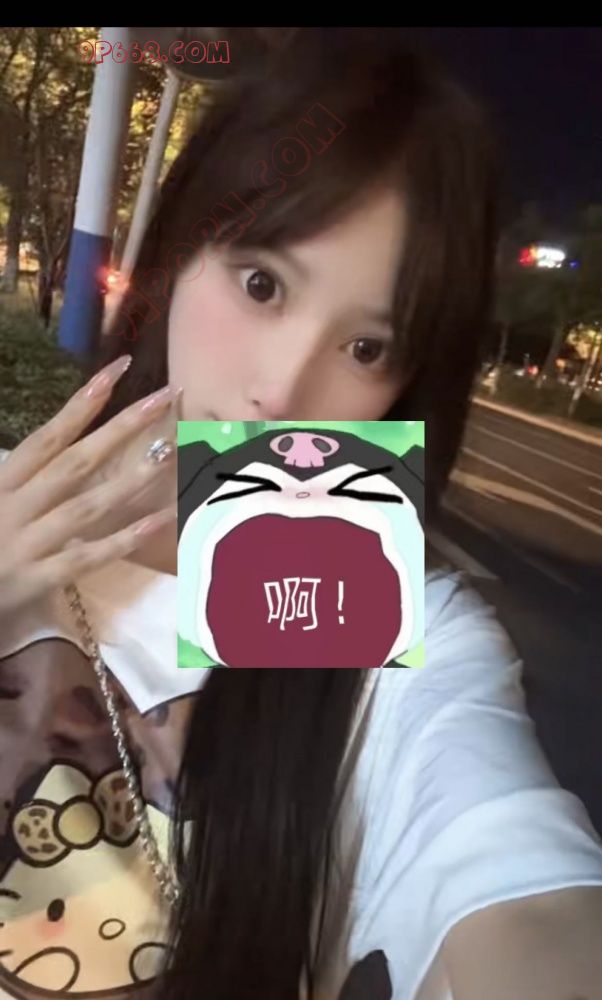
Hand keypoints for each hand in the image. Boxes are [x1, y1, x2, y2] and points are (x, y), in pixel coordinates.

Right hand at [0, 355, 178, 616]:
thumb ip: (28, 476)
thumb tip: (68, 437)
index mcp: (3, 482)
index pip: (48, 436)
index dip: (83, 402)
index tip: (119, 368)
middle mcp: (14, 506)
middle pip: (75, 461)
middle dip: (121, 427)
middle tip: (165, 396)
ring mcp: (26, 543)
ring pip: (86, 506)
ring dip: (130, 479)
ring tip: (171, 453)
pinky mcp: (36, 580)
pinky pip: (87, 557)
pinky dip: (124, 539)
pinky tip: (160, 520)